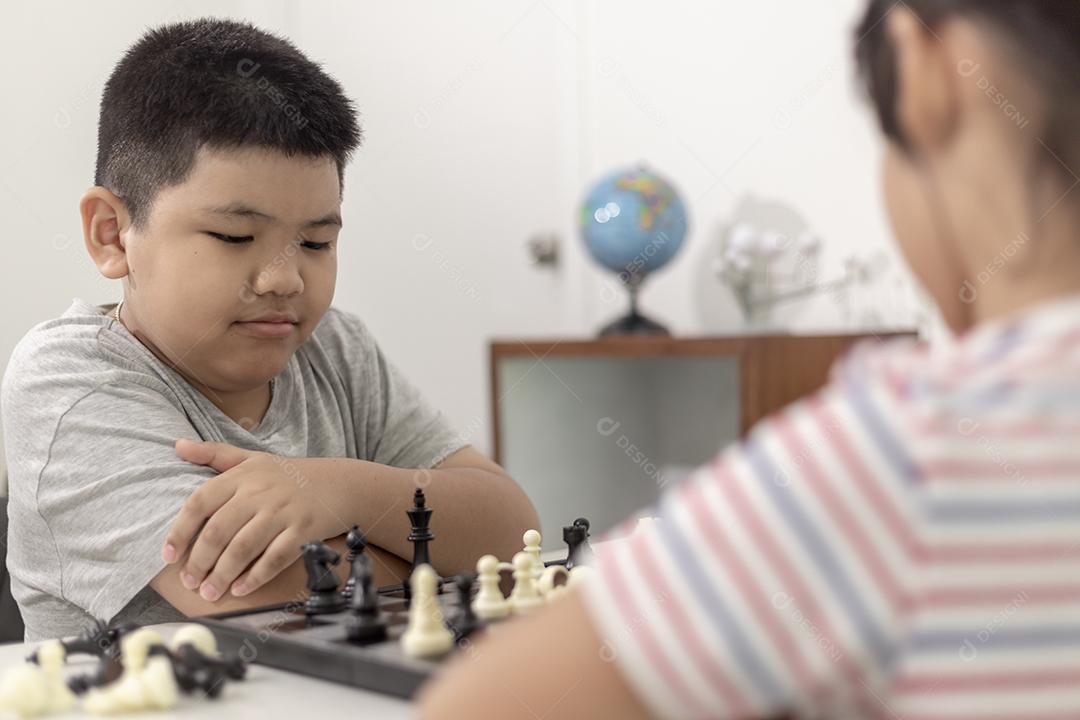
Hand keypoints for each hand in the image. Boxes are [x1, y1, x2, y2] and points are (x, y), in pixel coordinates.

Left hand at [163, 439, 346, 601]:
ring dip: (223, 574)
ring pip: (244, 548)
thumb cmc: (291, 475)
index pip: (201, 502)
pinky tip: (241, 589)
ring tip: (210, 592)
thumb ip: (214, 454)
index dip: (180, 530)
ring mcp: (283, 512)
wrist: (342, 483)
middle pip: (219, 530)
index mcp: (244, 476)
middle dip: (199, 561)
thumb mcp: (253, 458)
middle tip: (189, 581)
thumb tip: (177, 446)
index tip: (168, 555)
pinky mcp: (303, 530)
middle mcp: (261, 492)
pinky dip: (256, 577)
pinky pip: (275, 558)